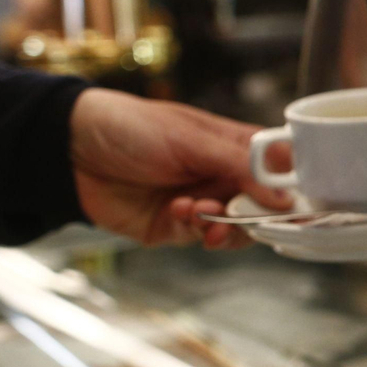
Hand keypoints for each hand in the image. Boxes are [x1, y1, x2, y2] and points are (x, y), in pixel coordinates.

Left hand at [69, 89, 293, 248]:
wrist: (68, 151)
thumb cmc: (131, 127)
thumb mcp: (191, 140)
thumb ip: (240, 168)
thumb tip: (286, 197)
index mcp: (238, 146)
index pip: (283, 170)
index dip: (294, 190)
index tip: (299, 206)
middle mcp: (226, 175)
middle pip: (267, 206)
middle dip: (257, 214)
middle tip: (243, 214)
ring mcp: (204, 202)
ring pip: (240, 228)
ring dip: (227, 226)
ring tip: (203, 216)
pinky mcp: (178, 227)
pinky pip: (205, 238)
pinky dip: (198, 230)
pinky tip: (180, 213)